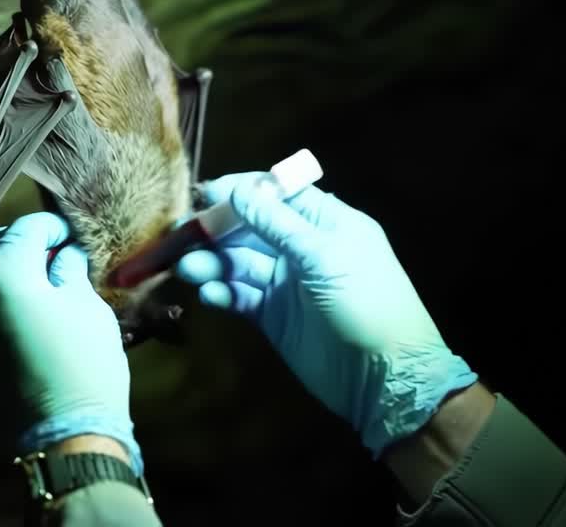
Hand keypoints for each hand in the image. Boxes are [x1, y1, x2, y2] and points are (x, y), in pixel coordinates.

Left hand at [0, 212, 143, 473]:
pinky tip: (19, 323)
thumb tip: (62, 255)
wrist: (58, 443)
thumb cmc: (83, 369)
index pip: (26, 229)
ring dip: (4, 277)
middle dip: (24, 247)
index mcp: (2, 271)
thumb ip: (69, 270)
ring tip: (36, 290)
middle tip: (55, 257)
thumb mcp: (88, 309)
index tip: (70, 234)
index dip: (53, 226)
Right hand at [175, 173, 476, 456]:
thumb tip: (238, 190)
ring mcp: (287, 282)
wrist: (384, 376)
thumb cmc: (365, 302)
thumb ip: (277, 223)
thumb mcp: (324, 256)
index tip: (204, 193)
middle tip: (181, 234)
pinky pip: (241, 295)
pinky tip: (209, 294)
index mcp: (326, 222)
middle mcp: (303, 247)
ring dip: (213, 262)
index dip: (242, 191)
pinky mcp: (273, 316)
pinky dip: (223, 292)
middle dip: (218, 229)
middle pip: (252, 227)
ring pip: (240, 262)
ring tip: (186, 268)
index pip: (278, 192)